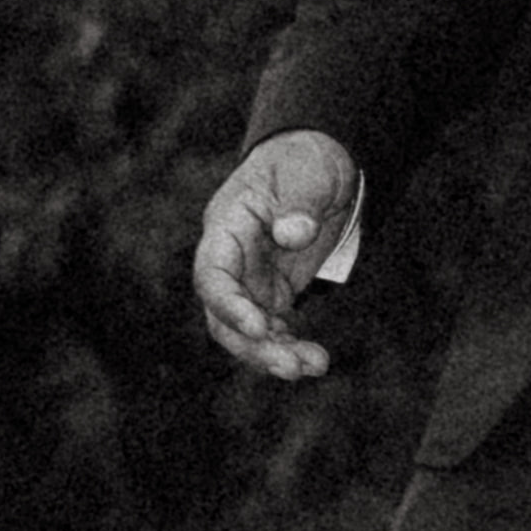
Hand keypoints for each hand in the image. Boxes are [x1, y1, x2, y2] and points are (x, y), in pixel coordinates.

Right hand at [193, 127, 363, 381]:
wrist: (318, 164)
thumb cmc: (305, 162)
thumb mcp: (308, 171)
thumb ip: (299, 201)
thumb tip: (292, 234)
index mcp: (227, 226)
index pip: (212, 274)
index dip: (228, 305)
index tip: (259, 328)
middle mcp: (232, 260)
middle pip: (224, 316)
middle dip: (254, 347)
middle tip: (293, 368)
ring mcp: (250, 280)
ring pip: (247, 332)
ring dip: (275, 354)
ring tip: (314, 366)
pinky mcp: (272, 293)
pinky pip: (273, 330)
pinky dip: (291, 347)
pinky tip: (316, 360)